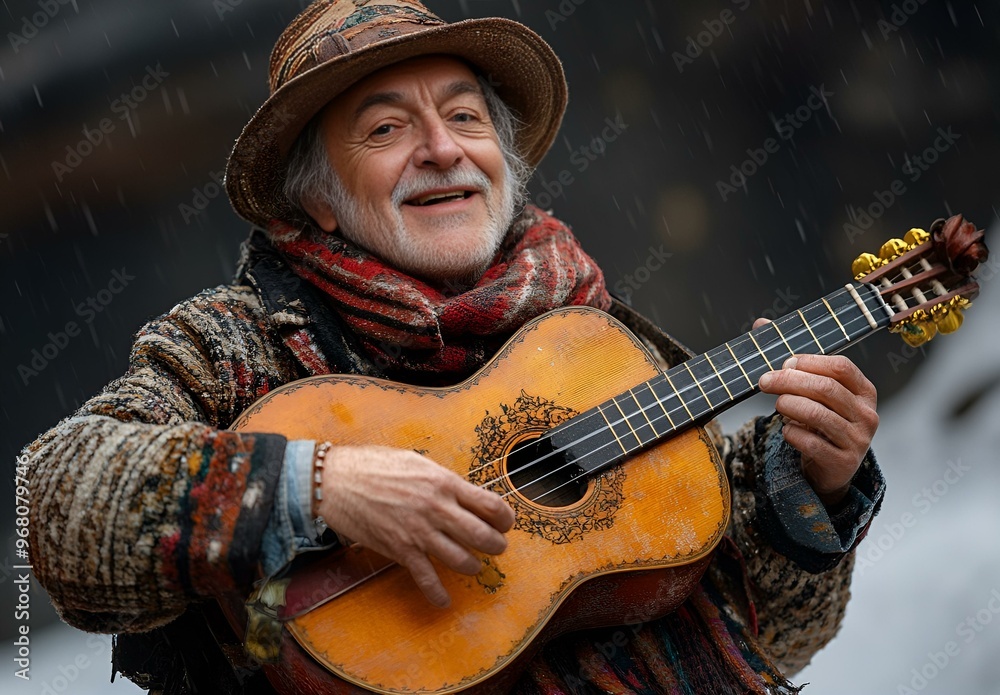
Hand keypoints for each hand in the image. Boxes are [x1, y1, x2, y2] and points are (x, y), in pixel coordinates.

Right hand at [314, 445, 514, 607]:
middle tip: (497, 547)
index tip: (505, 523)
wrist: (336, 481)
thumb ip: (441, 480)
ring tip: (474, 567)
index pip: (491, 504)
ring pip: (462, 560)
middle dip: (497, 545)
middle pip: (483, 535)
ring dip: (473, 567)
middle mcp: (437, 508)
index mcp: (444, 482)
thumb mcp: (415, 462)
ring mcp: (420, 532)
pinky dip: (438, 594)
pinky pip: (427, 578)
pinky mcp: (401, 550)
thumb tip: (461, 493)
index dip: (505, 518)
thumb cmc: (373, 465)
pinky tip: (444, 600)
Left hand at [754, 319, 878, 508]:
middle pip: (826, 388)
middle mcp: (867, 414)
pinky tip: (787, 430)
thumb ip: (793, 360)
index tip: (784, 362)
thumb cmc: (821, 424)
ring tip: (777, 404)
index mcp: (864, 391)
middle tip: (764, 381)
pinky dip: (791, 433)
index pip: (841, 366)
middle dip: (789, 381)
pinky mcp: (843, 462)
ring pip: (817, 414)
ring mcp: (858, 440)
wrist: (831, 470)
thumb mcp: (813, 393)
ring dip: (788, 405)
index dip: (809, 361)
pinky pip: (810, 442)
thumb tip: (761, 324)